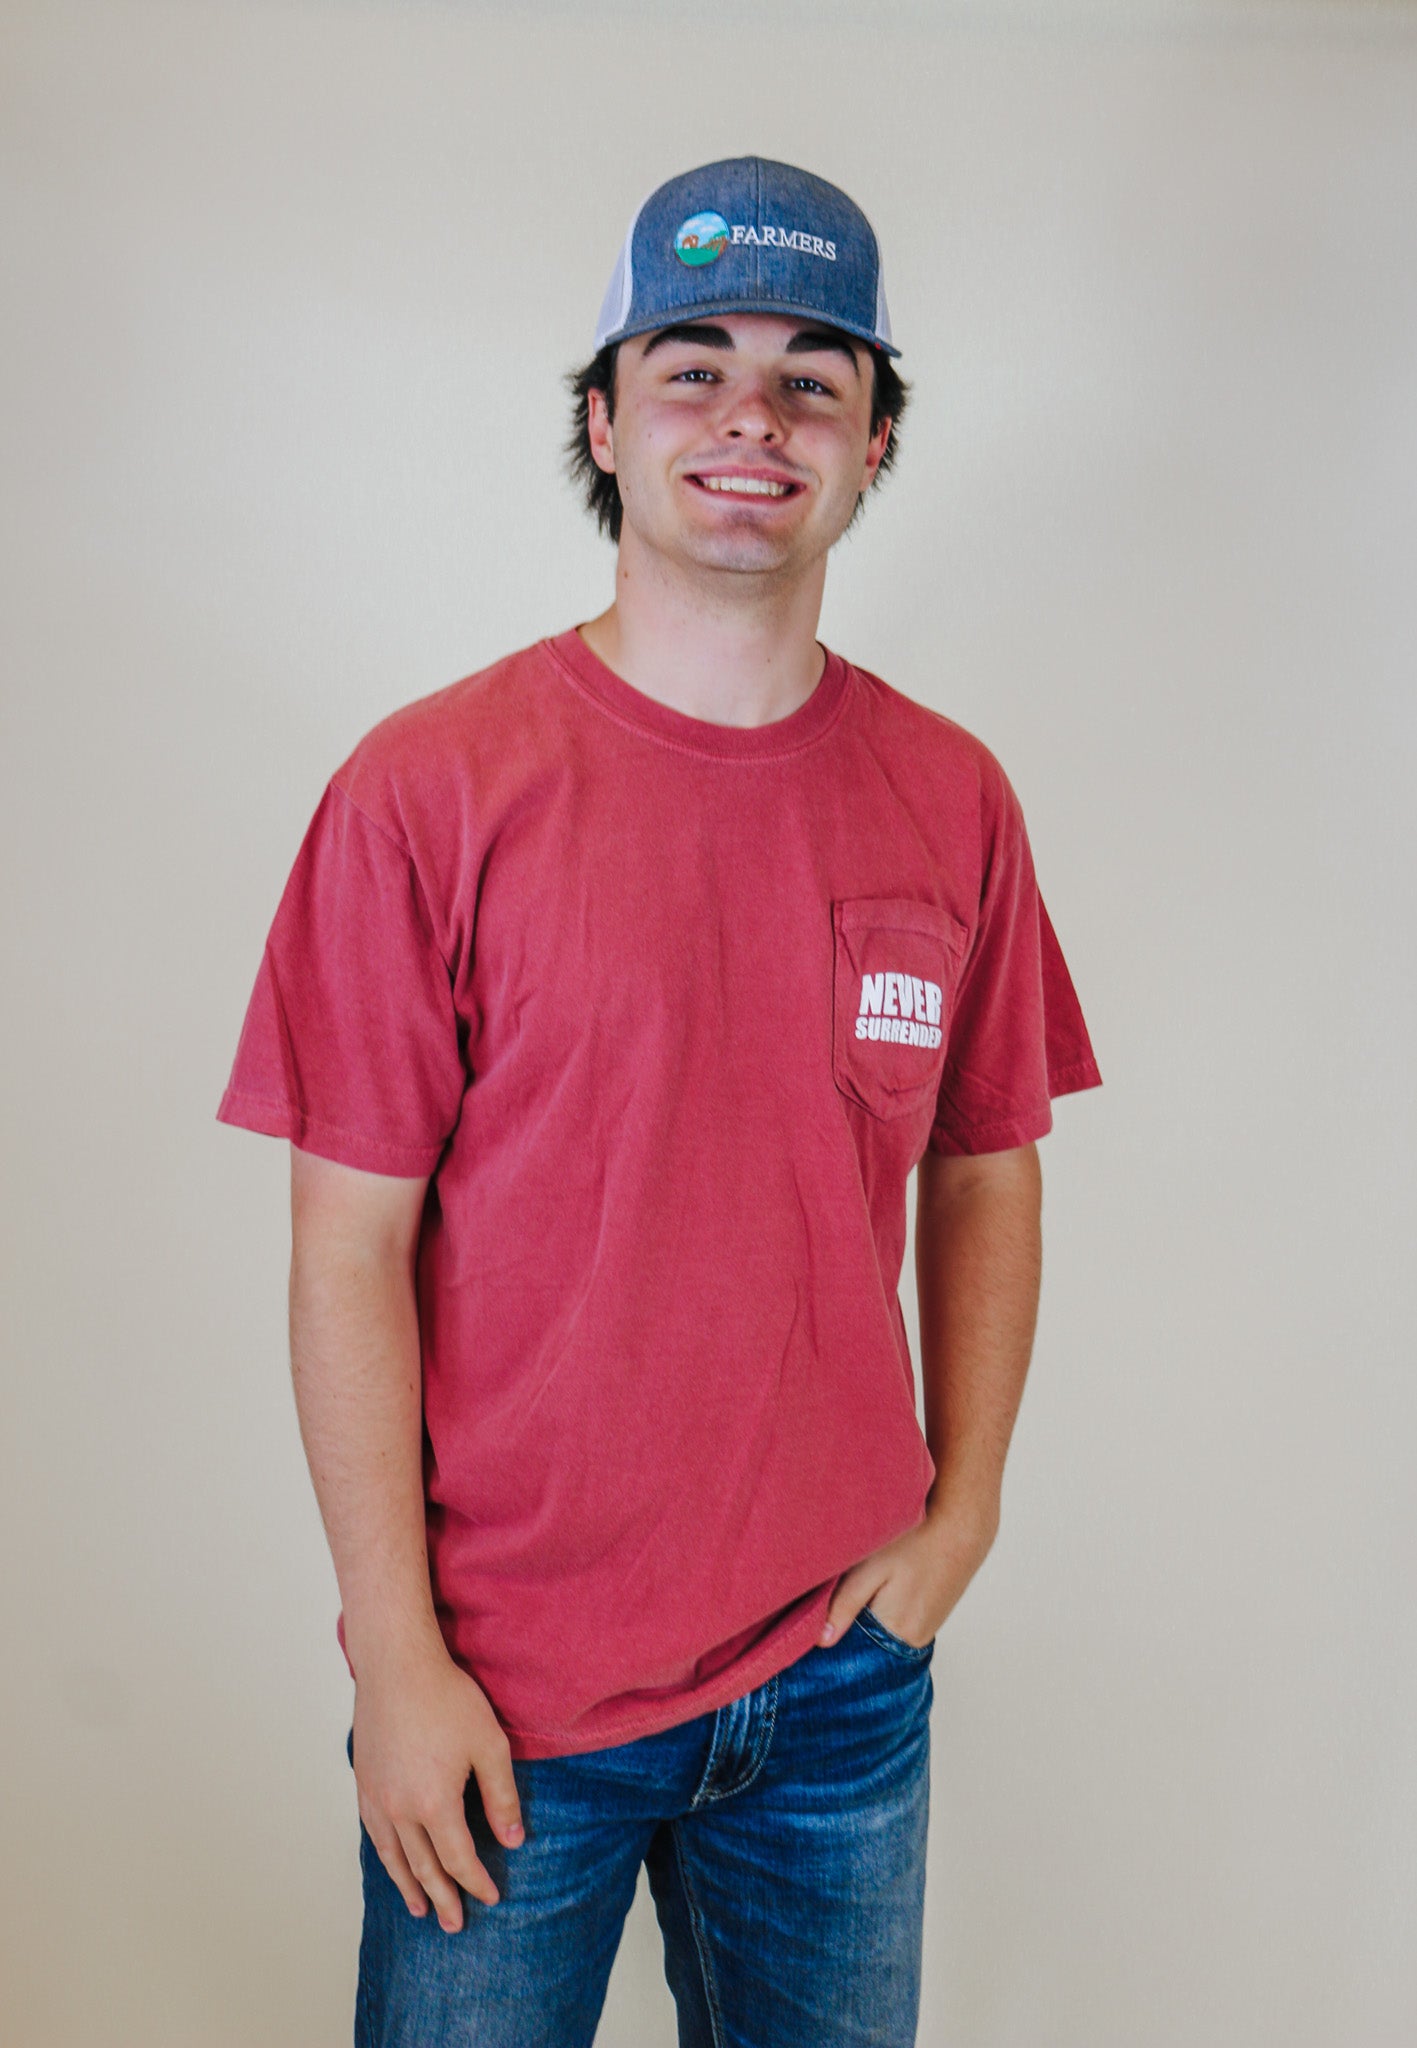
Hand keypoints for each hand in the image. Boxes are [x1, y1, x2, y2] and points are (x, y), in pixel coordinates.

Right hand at [350, 1636, 525, 1931]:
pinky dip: (386, 1857)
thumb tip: (513, 1839)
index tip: (491, 1898)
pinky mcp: (364, 1783)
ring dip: (409, 1886)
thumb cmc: (447, 1698)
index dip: (476, 1882)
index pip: (458, 1859)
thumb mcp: (489, 1745)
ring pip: (394, 1857)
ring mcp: (377, 1798)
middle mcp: (400, 1809)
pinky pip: (374, 1833)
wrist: (397, 1665)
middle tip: (455, 1925)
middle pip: (424, 1867)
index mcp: (434, 1803)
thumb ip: (501, 1796)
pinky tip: (393, 1862)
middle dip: (443, 1897)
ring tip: (421, 1909)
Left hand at [816, 1497, 998, 1650]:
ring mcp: (925, 1630)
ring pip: (880, 1630)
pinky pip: (895, 1621)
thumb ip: (844, 1604)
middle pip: (866, 1640)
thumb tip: (821, 1642)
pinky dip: (882, 1608)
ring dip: (865, 1615)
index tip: (814, 1615)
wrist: (963, 1521)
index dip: (830, 1629)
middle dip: (847, 1622)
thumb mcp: (871, 1566)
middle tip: (835, 1592)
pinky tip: (882, 1584)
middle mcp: (913, 1639)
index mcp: (897, 1631)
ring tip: (862, 1583)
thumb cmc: (916, 1538)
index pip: (851, 1646)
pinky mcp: (930, 1616)